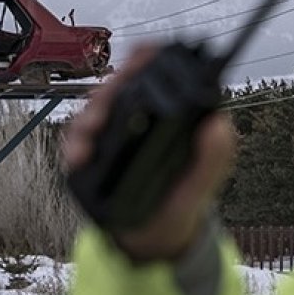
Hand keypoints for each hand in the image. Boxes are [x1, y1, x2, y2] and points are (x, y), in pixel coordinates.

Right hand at [63, 45, 236, 260]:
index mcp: (174, 115)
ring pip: (95, 108)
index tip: (140, 57)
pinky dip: (75, 143)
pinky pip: (78, 138)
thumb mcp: (206, 181)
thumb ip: (216, 155)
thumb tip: (218, 124)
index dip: (149, 58)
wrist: (156, 237)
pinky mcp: (97, 150)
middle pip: (121, 84)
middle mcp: (143, 116)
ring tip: (91, 135)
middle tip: (106, 107)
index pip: (159, 72)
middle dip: (110, 90)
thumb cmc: (184, 201)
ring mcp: (117, 132)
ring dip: (89, 116)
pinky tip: (80, 155)